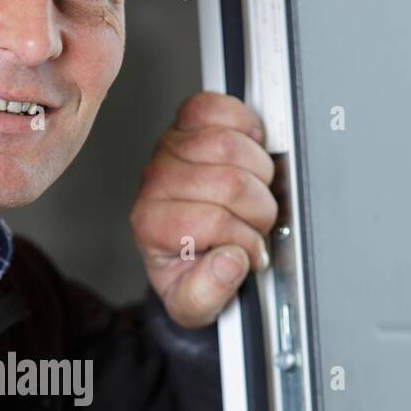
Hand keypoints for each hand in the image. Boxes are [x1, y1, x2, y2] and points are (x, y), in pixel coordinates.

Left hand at [130, 91, 277, 327]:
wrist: (179, 243)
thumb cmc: (187, 269)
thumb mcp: (192, 303)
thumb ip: (208, 294)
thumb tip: (231, 261)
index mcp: (152, 226)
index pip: (215, 221)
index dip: (245, 240)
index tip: (248, 252)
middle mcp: (155, 183)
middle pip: (231, 182)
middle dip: (258, 209)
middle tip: (254, 223)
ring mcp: (169, 148)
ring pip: (231, 144)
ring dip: (258, 172)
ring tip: (252, 192)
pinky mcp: (185, 121)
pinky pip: (219, 107)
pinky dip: (244, 126)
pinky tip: (246, 152)